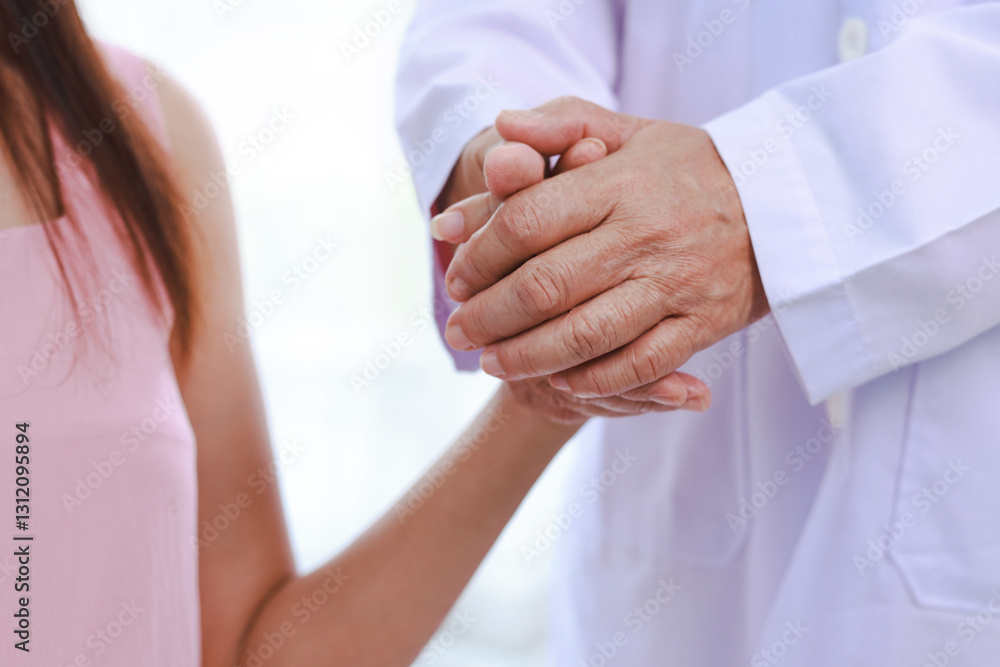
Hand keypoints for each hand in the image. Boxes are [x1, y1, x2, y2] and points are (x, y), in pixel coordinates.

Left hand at [430, 124, 712, 421]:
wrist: (783, 201)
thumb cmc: (688, 167)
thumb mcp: (629, 129)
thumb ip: (562, 123)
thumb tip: (500, 129)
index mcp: (619, 183)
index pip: (527, 221)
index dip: (479, 255)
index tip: (456, 277)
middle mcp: (644, 235)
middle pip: (545, 286)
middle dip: (488, 316)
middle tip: (458, 331)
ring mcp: (676, 283)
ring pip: (586, 334)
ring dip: (527, 357)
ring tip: (490, 363)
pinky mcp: (702, 323)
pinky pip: (641, 364)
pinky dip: (594, 379)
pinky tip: (559, 380)